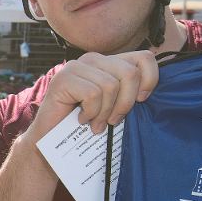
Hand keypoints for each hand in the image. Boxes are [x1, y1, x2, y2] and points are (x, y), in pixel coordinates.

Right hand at [25, 50, 159, 140]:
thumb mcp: (116, 107)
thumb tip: (150, 92)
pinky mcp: (63, 78)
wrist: (52, 142)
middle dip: (125, 103)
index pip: (144, 58)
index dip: (150, 80)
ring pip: (110, 85)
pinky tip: (82, 120)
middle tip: (112, 121)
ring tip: (95, 123)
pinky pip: (92, 94)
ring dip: (104, 112)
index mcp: (110, 62)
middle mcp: (94, 59)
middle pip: (130, 73)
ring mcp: (77, 66)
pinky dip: (90, 113)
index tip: (140, 102)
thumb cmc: (87, 127)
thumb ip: (130, 94)